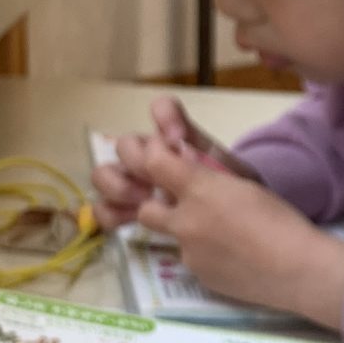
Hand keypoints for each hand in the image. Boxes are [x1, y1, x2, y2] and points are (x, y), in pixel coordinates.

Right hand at [90, 98, 262, 228]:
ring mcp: (137, 184)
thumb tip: (182, 148)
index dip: (165, 116)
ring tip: (141, 201)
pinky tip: (129, 221)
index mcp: (178, 140)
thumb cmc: (234, 200)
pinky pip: (105, 210)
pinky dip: (111, 214)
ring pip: (105, 174)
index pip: (163, 110)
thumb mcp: (235, 178)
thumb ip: (211, 161)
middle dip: (135, 159)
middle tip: (154, 181)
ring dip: (118, 186)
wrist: (238, 231)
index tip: (178, 137)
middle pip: (125, 145)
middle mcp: (152, 157)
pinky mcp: (130, 213)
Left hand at [123, 135, 343, 328]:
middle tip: (179, 205)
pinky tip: (233, 258)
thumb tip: (188, 169)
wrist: (298, 269)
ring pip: (171, 238)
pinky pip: (193, 261)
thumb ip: (210, 176)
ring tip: (215, 235)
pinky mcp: (199, 277)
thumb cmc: (281, 220)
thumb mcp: (245, 185)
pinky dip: (206, 256)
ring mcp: (189, 254)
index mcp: (200, 190)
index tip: (165, 159)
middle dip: (154, 206)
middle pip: (145, 210)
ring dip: (183, 232)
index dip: (154, 158)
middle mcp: (186, 222)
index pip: (153, 163)